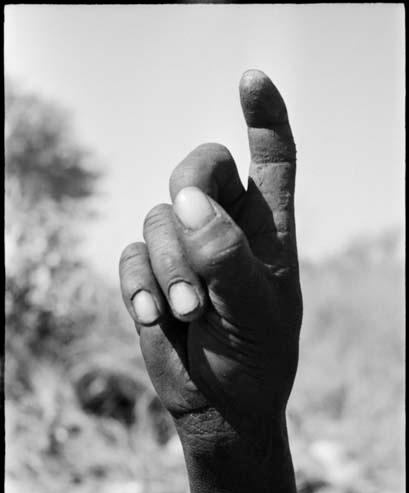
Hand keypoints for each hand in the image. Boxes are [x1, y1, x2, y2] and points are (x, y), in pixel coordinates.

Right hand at [119, 69, 301, 447]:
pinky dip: (140, 285)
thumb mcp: (256, 309)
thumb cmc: (254, 358)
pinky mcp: (148, 275)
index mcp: (267, 229)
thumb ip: (227, 254)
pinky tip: (156, 317)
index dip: (264, 117)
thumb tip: (186, 201)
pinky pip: (130, 255)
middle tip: (190, 226)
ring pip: (158, 219)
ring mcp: (183, 250)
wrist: (219, 404)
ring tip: (190, 313)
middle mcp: (223, 227)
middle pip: (199, 168)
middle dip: (189, 189)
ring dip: (170, 266)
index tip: (251, 80)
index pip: (273, 158)